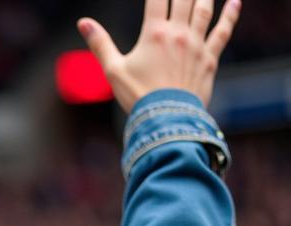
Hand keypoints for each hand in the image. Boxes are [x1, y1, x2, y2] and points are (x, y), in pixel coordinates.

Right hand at [78, 0, 240, 112]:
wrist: (165, 120)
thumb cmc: (136, 97)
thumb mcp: (113, 71)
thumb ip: (100, 44)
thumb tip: (83, 22)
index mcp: (154, 34)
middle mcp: (178, 33)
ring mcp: (196, 45)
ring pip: (204, 9)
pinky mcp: (209, 59)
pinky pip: (222, 32)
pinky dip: (230, 15)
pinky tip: (235, 2)